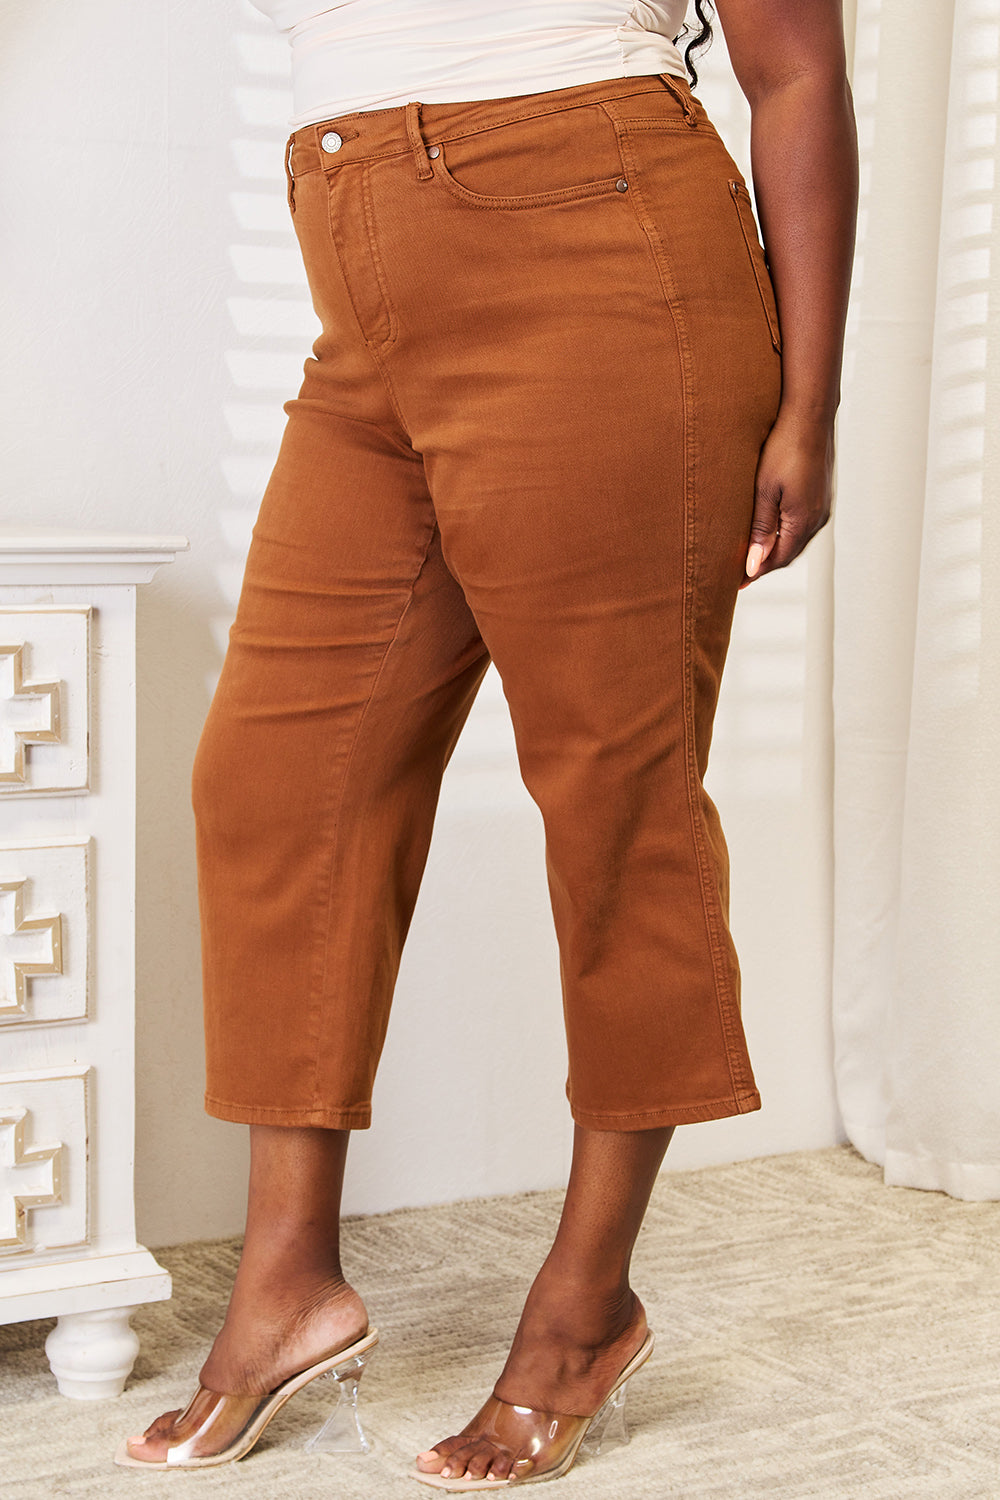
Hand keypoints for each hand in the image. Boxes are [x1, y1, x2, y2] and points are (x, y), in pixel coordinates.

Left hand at [741, 408, 834, 587]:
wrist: (808, 413)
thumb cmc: (784, 446)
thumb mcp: (764, 490)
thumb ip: (760, 529)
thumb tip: (754, 564)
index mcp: (803, 520)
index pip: (778, 559)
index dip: (756, 571)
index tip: (736, 582)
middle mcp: (818, 517)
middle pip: (789, 553)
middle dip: (765, 564)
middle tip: (740, 572)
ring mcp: (822, 505)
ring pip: (796, 539)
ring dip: (775, 549)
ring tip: (752, 554)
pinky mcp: (821, 494)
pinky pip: (802, 524)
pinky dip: (785, 533)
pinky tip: (770, 529)